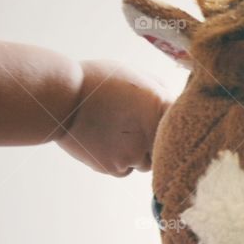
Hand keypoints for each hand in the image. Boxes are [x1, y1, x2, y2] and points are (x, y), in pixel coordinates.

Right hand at [55, 60, 171, 176]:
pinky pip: (124, 170)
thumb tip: (176, 102)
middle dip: (154, 142)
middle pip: (166, 149)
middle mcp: (152, 132)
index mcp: (160, 104)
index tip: (166, 126)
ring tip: (115, 132)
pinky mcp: (114, 167)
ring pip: (146, 163)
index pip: (184, 123)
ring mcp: (133, 153)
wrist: (59, 97)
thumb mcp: (133, 73)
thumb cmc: (97, 81)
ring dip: (136, 153)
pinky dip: (118, 161)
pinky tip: (104, 143)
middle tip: (134, 129)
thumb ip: (160, 89)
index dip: (175, 126)